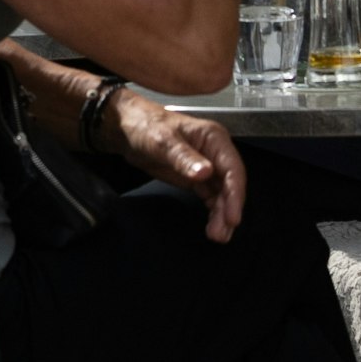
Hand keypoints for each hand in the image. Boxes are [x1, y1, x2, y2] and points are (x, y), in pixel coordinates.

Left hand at [107, 96, 246, 240]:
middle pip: (229, 185)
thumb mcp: (162, 140)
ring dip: (221, 214)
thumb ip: (184, 157)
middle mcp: (215, 153)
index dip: (235, 194)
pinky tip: (213, 225)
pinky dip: (213, 211)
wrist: (125, 129)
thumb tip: (206, 173)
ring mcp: (207, 166)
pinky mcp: (195, 178)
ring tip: (218, 235)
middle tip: (222, 233)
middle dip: (228, 209)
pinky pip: (210, 196)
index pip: (232, 170)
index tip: (233, 216)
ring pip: (221, 194)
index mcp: (214, 139)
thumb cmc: (144, 126)